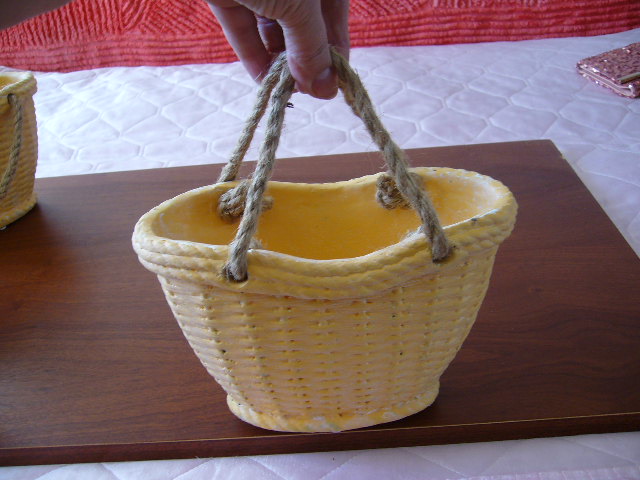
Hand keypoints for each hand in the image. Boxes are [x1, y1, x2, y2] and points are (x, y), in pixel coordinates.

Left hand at [206, 0, 349, 98]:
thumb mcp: (299, 5)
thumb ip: (311, 47)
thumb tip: (326, 88)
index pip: (335, 20)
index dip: (334, 54)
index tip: (331, 88)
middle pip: (304, 27)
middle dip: (305, 62)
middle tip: (305, 93)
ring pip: (273, 30)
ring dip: (280, 63)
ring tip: (285, 92)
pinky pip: (244, 30)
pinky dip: (253, 55)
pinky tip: (264, 83)